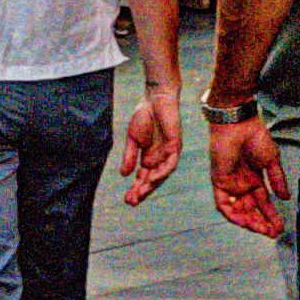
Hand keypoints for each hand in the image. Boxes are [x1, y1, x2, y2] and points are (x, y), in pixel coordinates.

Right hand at [121, 86, 181, 203]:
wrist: (156, 97)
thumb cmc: (145, 114)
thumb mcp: (133, 138)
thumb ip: (129, 156)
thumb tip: (123, 175)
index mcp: (148, 157)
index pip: (142, 177)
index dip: (135, 188)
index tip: (126, 200)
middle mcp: (159, 159)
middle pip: (151, 180)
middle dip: (142, 191)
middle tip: (131, 202)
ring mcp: (168, 154)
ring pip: (161, 175)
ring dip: (151, 186)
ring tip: (140, 194)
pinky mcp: (175, 147)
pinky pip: (170, 164)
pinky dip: (162, 172)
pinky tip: (152, 178)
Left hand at [206, 115, 289, 238]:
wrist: (238, 123)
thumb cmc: (254, 135)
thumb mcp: (271, 160)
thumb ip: (277, 180)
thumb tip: (285, 198)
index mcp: (254, 178)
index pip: (263, 203)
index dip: (271, 216)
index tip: (280, 227)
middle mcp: (242, 184)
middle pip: (251, 210)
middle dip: (261, 223)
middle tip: (272, 232)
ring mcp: (231, 183)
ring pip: (238, 211)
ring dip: (249, 222)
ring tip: (262, 229)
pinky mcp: (219, 181)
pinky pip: (223, 204)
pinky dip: (233, 215)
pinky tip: (245, 221)